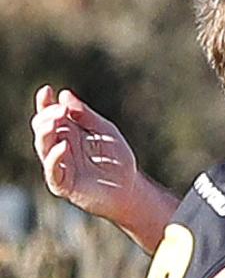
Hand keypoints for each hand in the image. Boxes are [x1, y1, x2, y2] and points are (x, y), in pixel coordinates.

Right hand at [31, 85, 138, 224]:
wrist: (129, 187)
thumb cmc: (116, 158)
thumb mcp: (104, 130)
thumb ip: (85, 114)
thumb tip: (65, 94)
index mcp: (67, 132)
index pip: (49, 115)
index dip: (45, 103)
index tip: (47, 90)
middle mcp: (59, 147)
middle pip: (43, 128)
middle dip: (48, 116)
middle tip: (61, 110)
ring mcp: (59, 165)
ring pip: (43, 147)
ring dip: (46, 133)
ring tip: (55, 122)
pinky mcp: (63, 183)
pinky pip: (53, 171)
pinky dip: (55, 158)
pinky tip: (63, 146)